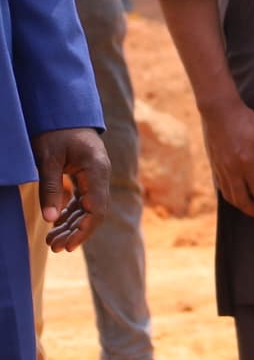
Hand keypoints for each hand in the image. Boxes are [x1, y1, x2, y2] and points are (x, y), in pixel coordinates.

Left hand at [32, 128, 107, 252]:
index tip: (67, 246)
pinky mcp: (86, 177)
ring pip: (88, 209)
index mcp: (97, 170)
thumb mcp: (47, 158)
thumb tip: (51, 219)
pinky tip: (57, 225)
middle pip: (94, 213)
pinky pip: (82, 201)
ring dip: (72, 226)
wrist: (63, 111)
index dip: (84, 231)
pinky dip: (70, 214)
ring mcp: (95, 177)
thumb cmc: (55, 131)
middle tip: (55, 248)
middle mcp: (100, 176)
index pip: (97, 209)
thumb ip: (50, 188)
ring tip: (52, 242)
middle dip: (76, 233)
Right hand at [199, 96, 253, 219]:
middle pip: (242, 199)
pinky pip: (221, 188)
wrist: (219, 111)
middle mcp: (232, 169)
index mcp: (247, 162)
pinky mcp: (213, 166)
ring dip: (242, 207)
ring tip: (253, 209)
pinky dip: (230, 197)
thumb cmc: (246, 121)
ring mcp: (220, 168)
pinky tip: (238, 197)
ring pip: (230, 196)